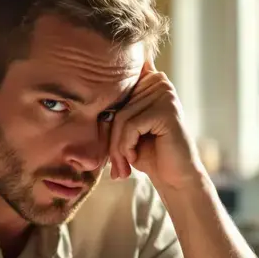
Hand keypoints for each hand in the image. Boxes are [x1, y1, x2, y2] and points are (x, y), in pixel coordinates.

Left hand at [107, 59, 204, 189]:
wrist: (174, 178)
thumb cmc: (149, 153)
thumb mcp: (126, 129)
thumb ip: (113, 110)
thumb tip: (83, 97)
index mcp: (148, 79)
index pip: (114, 91)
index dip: (106, 119)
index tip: (111, 148)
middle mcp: (159, 81)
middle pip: (117, 106)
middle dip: (112, 140)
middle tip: (116, 165)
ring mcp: (165, 94)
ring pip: (122, 118)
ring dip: (118, 147)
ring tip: (123, 166)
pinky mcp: (167, 111)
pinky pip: (132, 126)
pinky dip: (127, 146)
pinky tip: (134, 159)